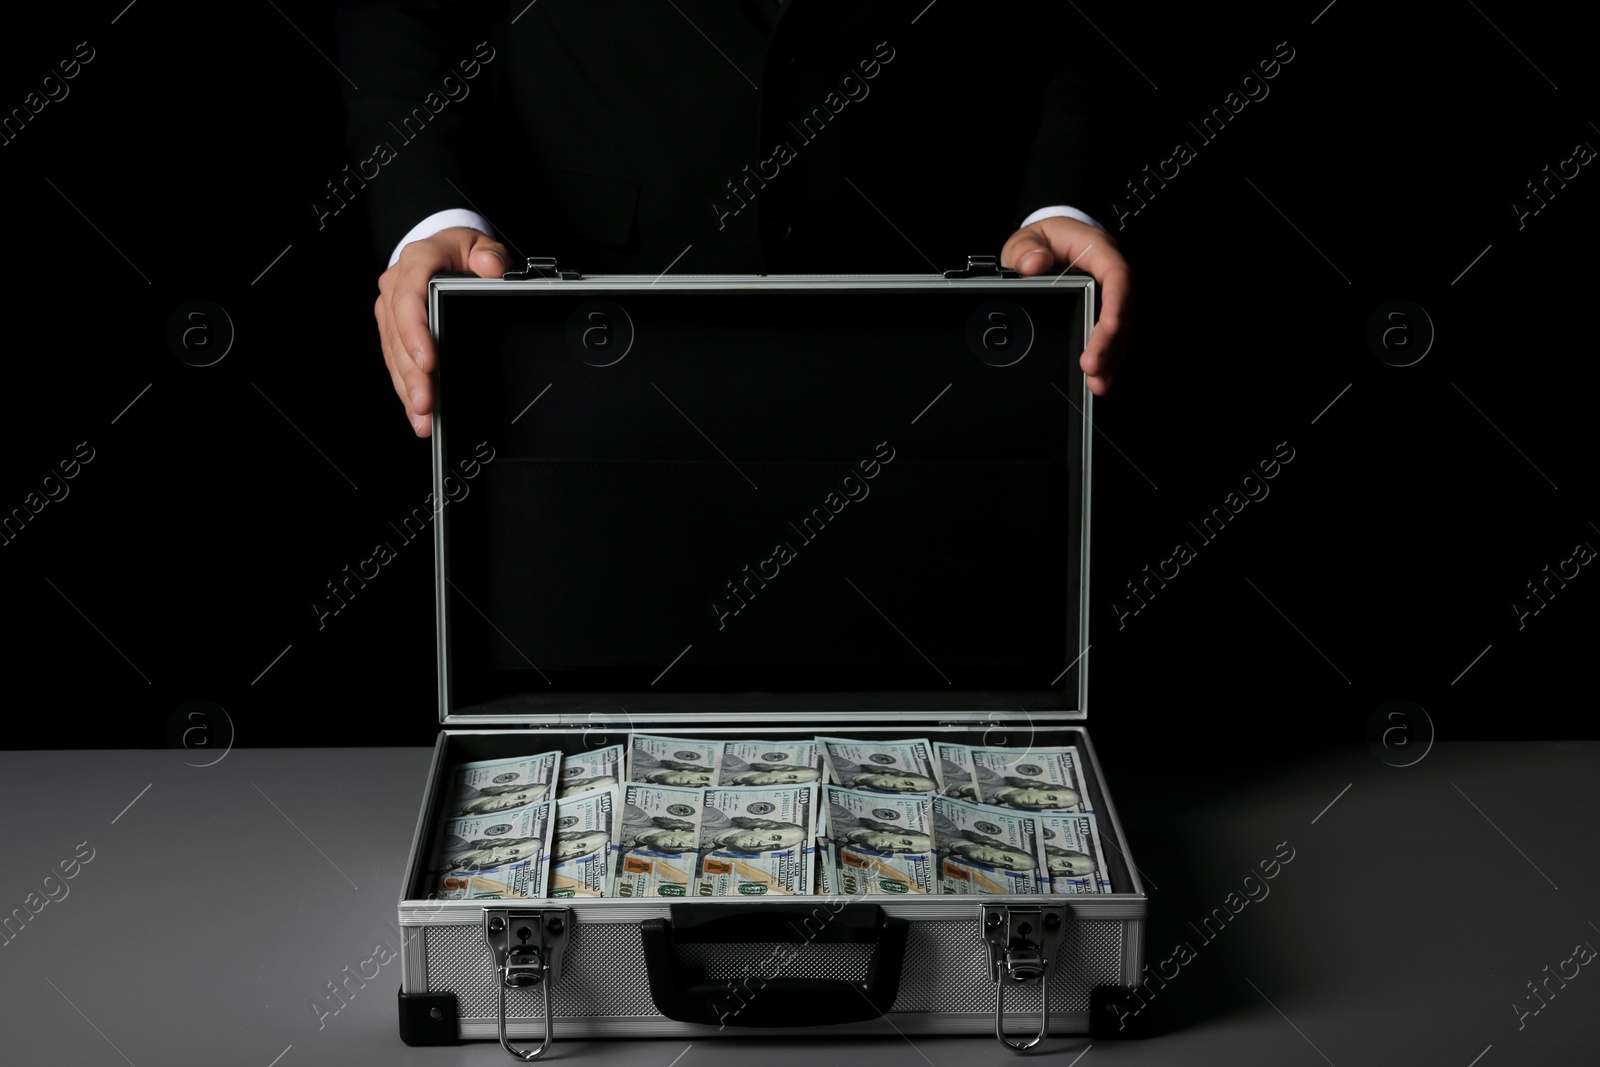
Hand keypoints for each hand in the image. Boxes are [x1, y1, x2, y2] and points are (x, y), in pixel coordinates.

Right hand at [374, 227, 508, 436]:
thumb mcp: (481, 244)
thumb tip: (492, 269)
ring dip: (407, 388)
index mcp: (417, 261)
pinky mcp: (393, 328)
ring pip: (394, 353)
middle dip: (412, 373)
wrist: (443, 248)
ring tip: (422, 417)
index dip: (415, 331)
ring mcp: (391, 309)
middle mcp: (396, 285)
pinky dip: (406, 387)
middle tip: (426, 403)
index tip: (429, 361)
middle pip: (399, 334)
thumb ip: (491, 255)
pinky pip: (396, 360)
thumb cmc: (460, 250)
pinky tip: (417, 412)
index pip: (410, 297)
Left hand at [1000, 217, 1131, 396]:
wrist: (1048, 245)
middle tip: (1093, 367)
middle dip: (1110, 342)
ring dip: (1111, 358)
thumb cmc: (1044, 241)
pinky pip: (1112, 338)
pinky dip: (1107, 359)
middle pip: (1122, 309)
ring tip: (1097, 383)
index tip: (1108, 326)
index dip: (1116, 301)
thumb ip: (1026, 250)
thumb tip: (1032, 264)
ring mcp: (1111, 296)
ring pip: (1121, 329)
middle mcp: (1110, 274)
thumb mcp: (1027, 239)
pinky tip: (1098, 379)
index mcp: (1097, 250)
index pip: (1116, 274)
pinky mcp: (1105, 313)